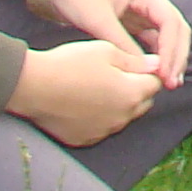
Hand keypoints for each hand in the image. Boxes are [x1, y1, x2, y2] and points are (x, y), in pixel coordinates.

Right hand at [6, 41, 162, 145]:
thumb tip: (157, 65)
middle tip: (116, 74)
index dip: (146, 72)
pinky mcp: (85, 139)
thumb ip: (136, 61)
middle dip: (136, 89)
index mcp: (132, 94)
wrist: (34, 86)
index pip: (155, 84)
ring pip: (123, 117)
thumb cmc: (71, 64)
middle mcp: (122, 117)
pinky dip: (99, 117)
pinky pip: (102, 128)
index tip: (133, 64)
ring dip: (119, 105)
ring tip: (97, 87)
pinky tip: (83, 103)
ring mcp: (103, 131)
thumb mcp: (106, 51)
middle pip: (142, 103)